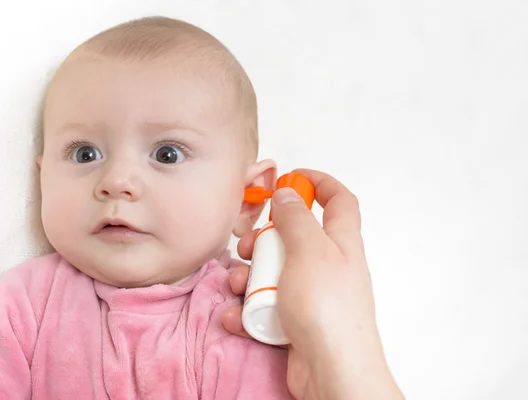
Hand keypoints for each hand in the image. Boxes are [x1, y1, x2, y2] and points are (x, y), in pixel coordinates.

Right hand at [222, 169, 403, 399]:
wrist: (332, 371)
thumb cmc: (327, 308)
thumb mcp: (310, 250)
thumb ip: (296, 218)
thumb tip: (288, 193)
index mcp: (341, 243)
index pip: (339, 201)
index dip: (319, 183)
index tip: (293, 177)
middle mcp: (328, 267)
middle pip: (293, 238)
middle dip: (264, 238)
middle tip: (247, 245)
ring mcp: (310, 296)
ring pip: (273, 273)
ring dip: (248, 277)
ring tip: (236, 285)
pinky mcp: (294, 322)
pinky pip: (266, 306)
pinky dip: (247, 309)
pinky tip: (236, 315)